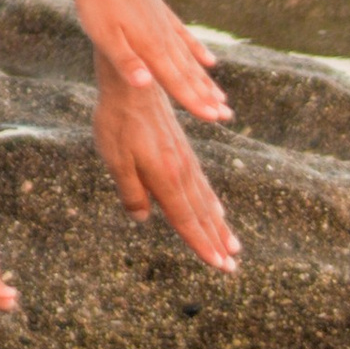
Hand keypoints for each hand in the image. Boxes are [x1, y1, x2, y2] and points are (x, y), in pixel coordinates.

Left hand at [67, 0, 231, 126]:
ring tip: (221, 96)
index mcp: (150, 47)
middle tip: (226, 116)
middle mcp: (163, 37)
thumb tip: (145, 86)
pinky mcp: (160, 12)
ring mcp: (164, 24)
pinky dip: (198, 52)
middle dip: (206, 97)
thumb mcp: (104, 35)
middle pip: (188, 74)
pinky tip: (209, 61)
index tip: (214, 119)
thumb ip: (125, 62)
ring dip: (205, 80)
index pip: (176, 82)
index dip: (195, 102)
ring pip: (190, 59)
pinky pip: (185, 38)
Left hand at [93, 74, 240, 273]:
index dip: (202, 245)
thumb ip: (131, 191)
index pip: (187, 220)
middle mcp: (181, 171)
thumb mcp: (116, 160)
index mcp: (166, 177)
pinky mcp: (181, 148)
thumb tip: (143, 218)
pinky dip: (210, 201)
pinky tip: (216, 208)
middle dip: (217, 240)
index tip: (220, 266)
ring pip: (204, 199)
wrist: (134, 82)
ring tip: (232, 243)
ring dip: (218, 224)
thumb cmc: (118, 121)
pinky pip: (201, 181)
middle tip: (233, 265)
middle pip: (202, 214)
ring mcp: (184, 159)